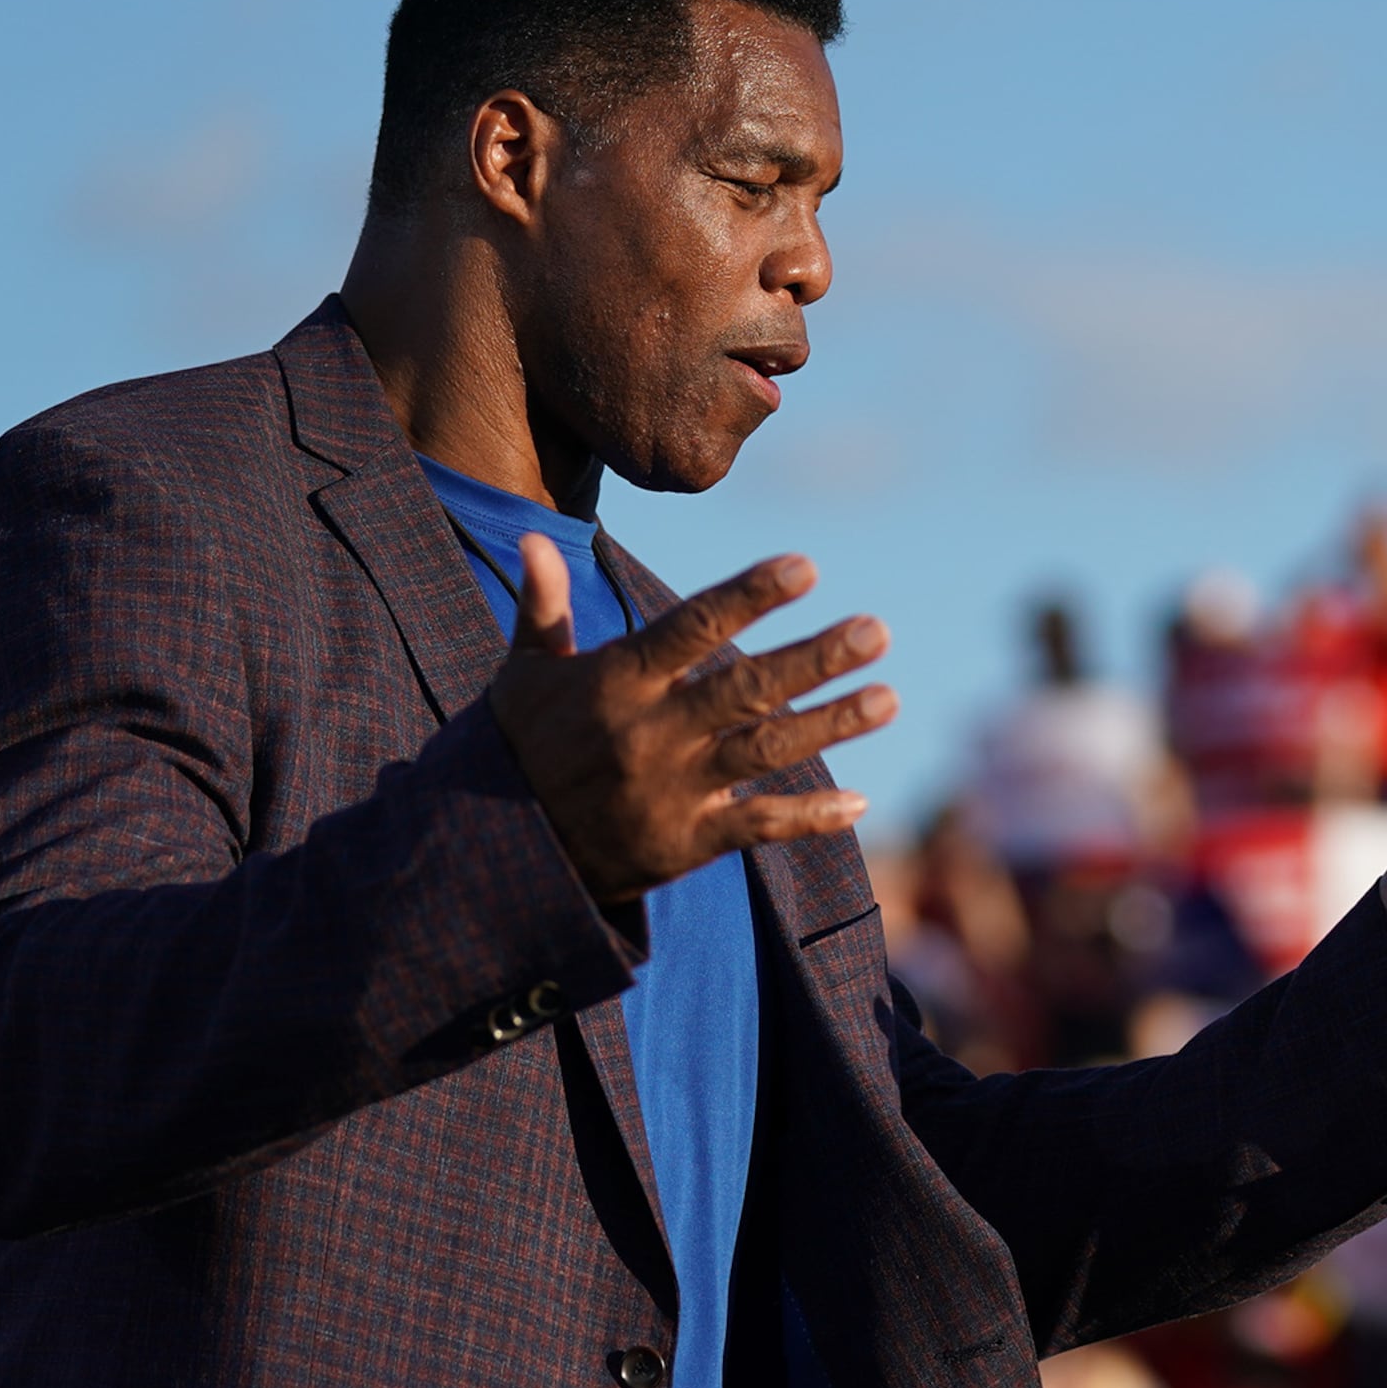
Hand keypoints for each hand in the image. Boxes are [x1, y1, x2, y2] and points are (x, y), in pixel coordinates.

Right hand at [488, 538, 897, 902]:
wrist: (498, 851)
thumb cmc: (521, 746)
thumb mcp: (524, 674)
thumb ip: (543, 606)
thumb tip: (537, 535)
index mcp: (617, 680)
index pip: (693, 627)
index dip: (749, 596)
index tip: (806, 567)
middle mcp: (649, 732)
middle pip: (744, 689)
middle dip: (814, 660)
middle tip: (877, 630)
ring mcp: (670, 789)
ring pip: (763, 752)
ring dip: (831, 725)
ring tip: (888, 698)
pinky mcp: (683, 843)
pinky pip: (755, 827)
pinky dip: (807, 818)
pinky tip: (858, 803)